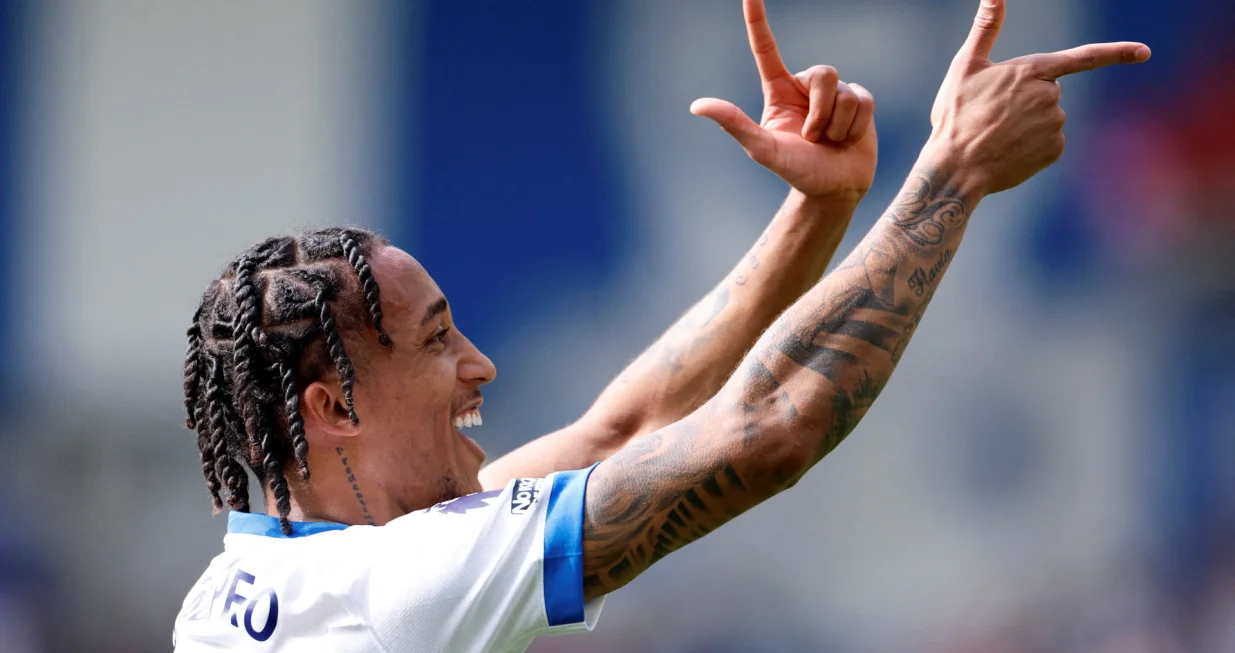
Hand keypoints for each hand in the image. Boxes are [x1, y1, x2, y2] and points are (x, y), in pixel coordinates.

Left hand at [690, 0, 877, 201]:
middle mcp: (805, 87)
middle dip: (821, 111)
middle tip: (813, 138)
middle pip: (822, 72)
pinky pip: (863, 102)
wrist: (834, 190)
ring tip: (830, 142)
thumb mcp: (762, 149)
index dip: (758, 20)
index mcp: (778, 91)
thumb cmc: (796, 170)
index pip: (766, 49)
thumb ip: (734, 124)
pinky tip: (848, 140)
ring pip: (844, 91)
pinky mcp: (860, 101)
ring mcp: (835, 93)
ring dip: (837, 125)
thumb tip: (697, 106)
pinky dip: (855, 128)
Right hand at [924, 0, 1149, 195]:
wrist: (955, 168)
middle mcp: (1051, 96)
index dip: (1118, 53)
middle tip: (992, 114)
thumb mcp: (965, 67)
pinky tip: (1008, 150)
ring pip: (1048, 118)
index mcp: (1032, 71)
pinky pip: (1048, 142)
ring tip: (996, 134)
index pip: (1084, 57)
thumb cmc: (956, 116)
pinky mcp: (1054, 150)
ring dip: (1027, 123)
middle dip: (1027, 100)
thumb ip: (986, 28)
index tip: (1144, 52)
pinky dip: (1031, 146)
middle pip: (1049, 92)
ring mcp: (1055, 125)